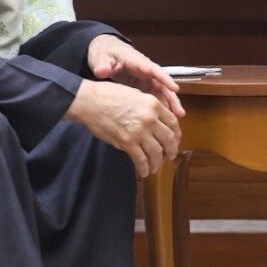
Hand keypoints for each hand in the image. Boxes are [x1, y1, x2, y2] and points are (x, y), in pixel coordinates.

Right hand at [66, 80, 180, 177]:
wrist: (90, 101)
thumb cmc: (109, 95)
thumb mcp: (136, 95)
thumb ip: (149, 108)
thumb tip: (157, 122)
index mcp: (154, 104)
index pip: (173, 123)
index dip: (177, 135)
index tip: (175, 141)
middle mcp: (150, 118)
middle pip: (169, 139)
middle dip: (171, 150)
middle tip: (170, 156)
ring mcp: (139, 131)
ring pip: (157, 152)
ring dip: (158, 162)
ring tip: (155, 167)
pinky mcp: (127, 142)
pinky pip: (141, 160)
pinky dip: (144, 168)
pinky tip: (144, 172)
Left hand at [87, 34, 184, 118]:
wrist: (103, 51)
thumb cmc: (104, 52)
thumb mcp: (101, 56)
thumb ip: (103, 64)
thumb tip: (102, 71)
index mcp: (136, 61)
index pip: (154, 70)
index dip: (165, 79)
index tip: (175, 88)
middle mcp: (145, 70)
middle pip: (162, 84)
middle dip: (171, 98)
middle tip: (180, 112)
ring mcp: (144, 78)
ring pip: (160, 92)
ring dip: (168, 105)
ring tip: (176, 119)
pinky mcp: (141, 85)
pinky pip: (152, 96)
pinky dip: (158, 107)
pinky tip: (162, 119)